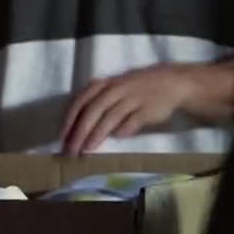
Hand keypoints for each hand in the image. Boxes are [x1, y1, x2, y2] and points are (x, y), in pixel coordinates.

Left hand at [59, 65, 194, 154]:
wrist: (172, 82)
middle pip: (93, 110)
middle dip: (80, 131)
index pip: (82, 100)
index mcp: (106, 83)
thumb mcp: (115, 88)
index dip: (70, 119)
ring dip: (96, 134)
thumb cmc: (137, 88)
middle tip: (71, 150)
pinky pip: (132, 122)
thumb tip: (77, 126)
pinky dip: (123, 131)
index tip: (62, 137)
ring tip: (87, 150)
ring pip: (110, 116)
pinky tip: (116, 139)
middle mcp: (117, 89)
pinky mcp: (147, 109)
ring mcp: (133, 98)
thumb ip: (98, 102)